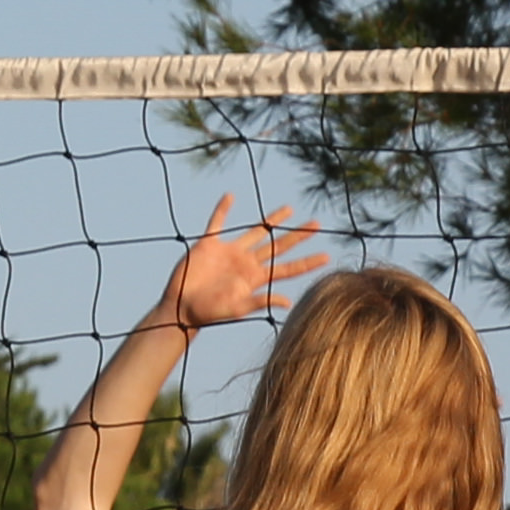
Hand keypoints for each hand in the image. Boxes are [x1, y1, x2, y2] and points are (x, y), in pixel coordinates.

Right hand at [157, 195, 325, 336]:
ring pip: (256, 231)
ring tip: (288, 209)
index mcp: (255, 278)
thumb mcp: (237, 308)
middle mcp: (246, 263)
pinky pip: (217, 223)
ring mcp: (229, 252)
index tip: (327, 256)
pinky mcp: (210, 245)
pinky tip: (230, 197)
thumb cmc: (209, 312)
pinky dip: (222, 210)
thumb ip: (260, 301)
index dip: (307, 262)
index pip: (287, 268)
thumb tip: (288, 301)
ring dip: (271, 220)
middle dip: (297, 235)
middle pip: (278, 246)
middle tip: (316, 224)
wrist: (182, 307)